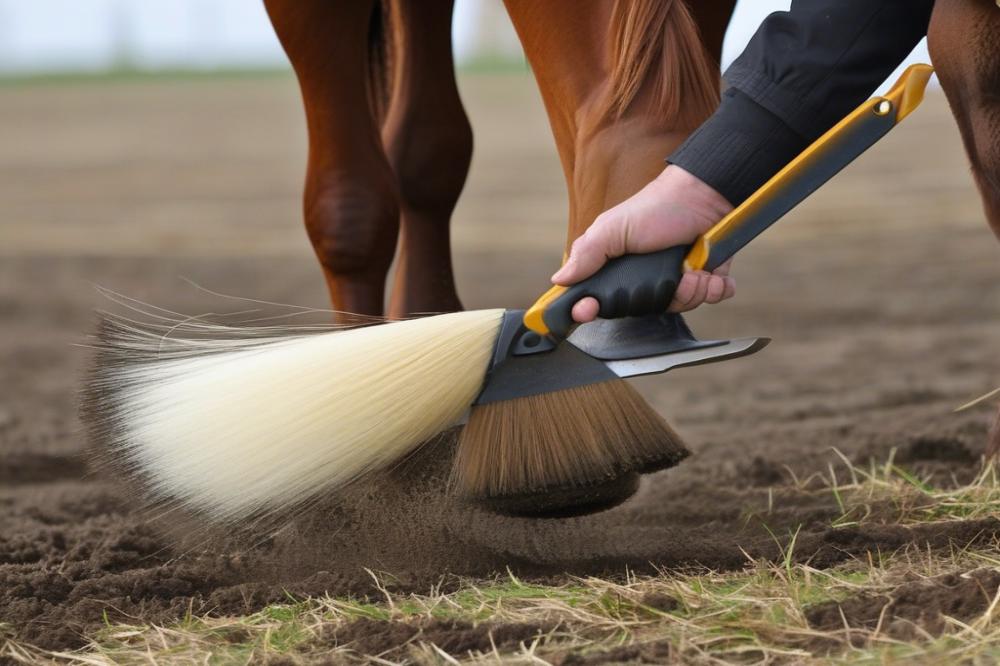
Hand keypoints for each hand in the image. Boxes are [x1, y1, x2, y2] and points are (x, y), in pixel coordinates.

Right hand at [551, 165, 735, 322]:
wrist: (703, 194)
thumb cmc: (655, 207)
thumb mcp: (612, 228)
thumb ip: (586, 254)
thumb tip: (559, 279)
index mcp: (617, 269)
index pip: (597, 302)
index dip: (590, 309)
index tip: (587, 309)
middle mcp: (645, 278)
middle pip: (644, 309)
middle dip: (658, 296)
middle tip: (665, 276)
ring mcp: (676, 279)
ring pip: (680, 306)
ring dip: (690, 290)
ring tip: (692, 268)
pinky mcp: (705, 278)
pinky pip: (710, 297)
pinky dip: (715, 288)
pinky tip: (711, 274)